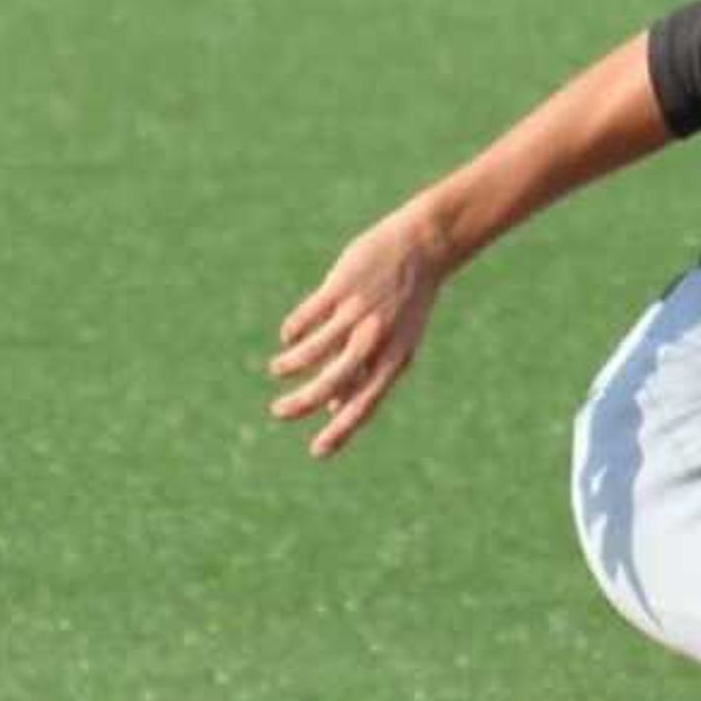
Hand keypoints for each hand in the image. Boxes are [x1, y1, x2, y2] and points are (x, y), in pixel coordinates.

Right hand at [269, 206, 452, 456]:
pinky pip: (309, 315)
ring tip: (277, 370)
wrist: (423, 248)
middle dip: (303, 402)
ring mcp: (359, 312)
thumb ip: (368, 374)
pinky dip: (294, 331)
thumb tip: (336, 408)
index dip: (341, 429)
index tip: (317, 452)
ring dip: (291, 364)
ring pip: (315, 348)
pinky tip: (288, 338)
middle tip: (277, 412)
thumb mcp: (398, 342)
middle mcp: (377, 339)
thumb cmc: (406, 303)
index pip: (365, 403)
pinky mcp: (341, 286)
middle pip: (335, 382)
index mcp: (395, 359)